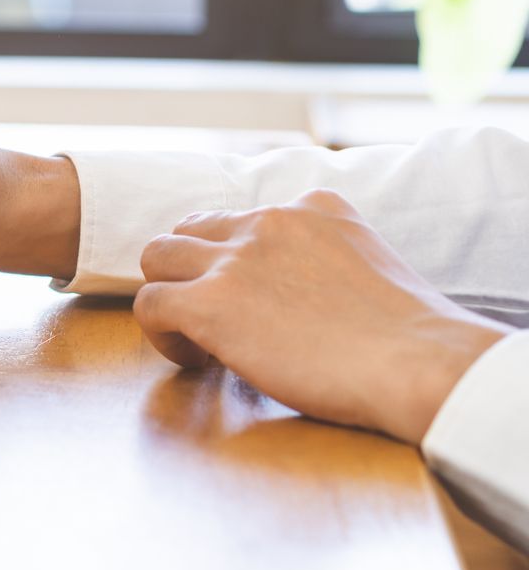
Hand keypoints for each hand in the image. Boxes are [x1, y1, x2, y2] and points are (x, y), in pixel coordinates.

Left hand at [135, 190, 507, 442]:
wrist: (418, 362)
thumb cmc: (411, 337)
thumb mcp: (372, 264)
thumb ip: (328, 259)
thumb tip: (300, 295)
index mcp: (314, 208)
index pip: (248, 217)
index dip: (238, 259)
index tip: (255, 297)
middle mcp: (269, 221)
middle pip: (192, 229)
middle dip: (191, 269)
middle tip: (211, 313)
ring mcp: (236, 259)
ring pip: (157, 256)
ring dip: (169, 293)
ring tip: (196, 336)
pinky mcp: (210, 302)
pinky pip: (150, 305)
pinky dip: (161, 334)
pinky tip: (197, 360)